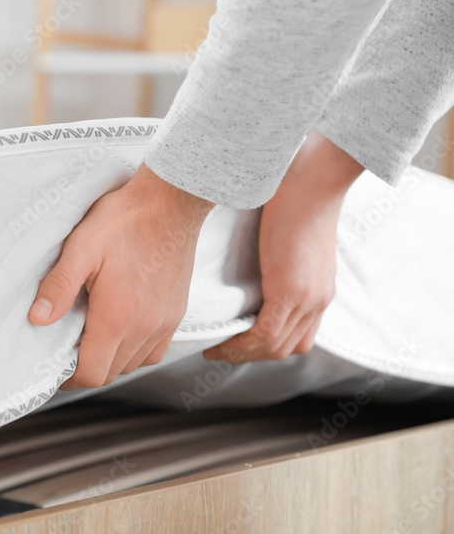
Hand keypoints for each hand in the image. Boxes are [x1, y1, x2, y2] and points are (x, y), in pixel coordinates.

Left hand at [28, 164, 214, 388]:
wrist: (171, 202)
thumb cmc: (127, 220)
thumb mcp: (81, 248)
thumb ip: (59, 286)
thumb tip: (37, 318)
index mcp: (118, 316)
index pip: (93, 373)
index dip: (70, 377)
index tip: (58, 366)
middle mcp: (145, 327)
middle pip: (112, 373)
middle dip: (87, 368)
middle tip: (69, 348)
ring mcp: (164, 322)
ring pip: (134, 364)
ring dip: (111, 359)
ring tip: (93, 337)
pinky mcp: (176, 313)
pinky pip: (155, 350)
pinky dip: (136, 350)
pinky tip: (122, 329)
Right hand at [203, 131, 364, 362]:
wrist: (313, 178)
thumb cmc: (297, 191)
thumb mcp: (287, 233)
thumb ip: (276, 252)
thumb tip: (250, 254)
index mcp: (318, 288)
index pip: (296, 336)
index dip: (264, 345)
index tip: (234, 341)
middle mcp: (317, 300)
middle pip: (285, 348)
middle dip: (249, 355)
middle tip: (219, 351)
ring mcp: (308, 298)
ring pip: (274, 348)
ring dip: (241, 354)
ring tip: (214, 350)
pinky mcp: (292, 292)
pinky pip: (265, 335)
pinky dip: (241, 344)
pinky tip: (221, 342)